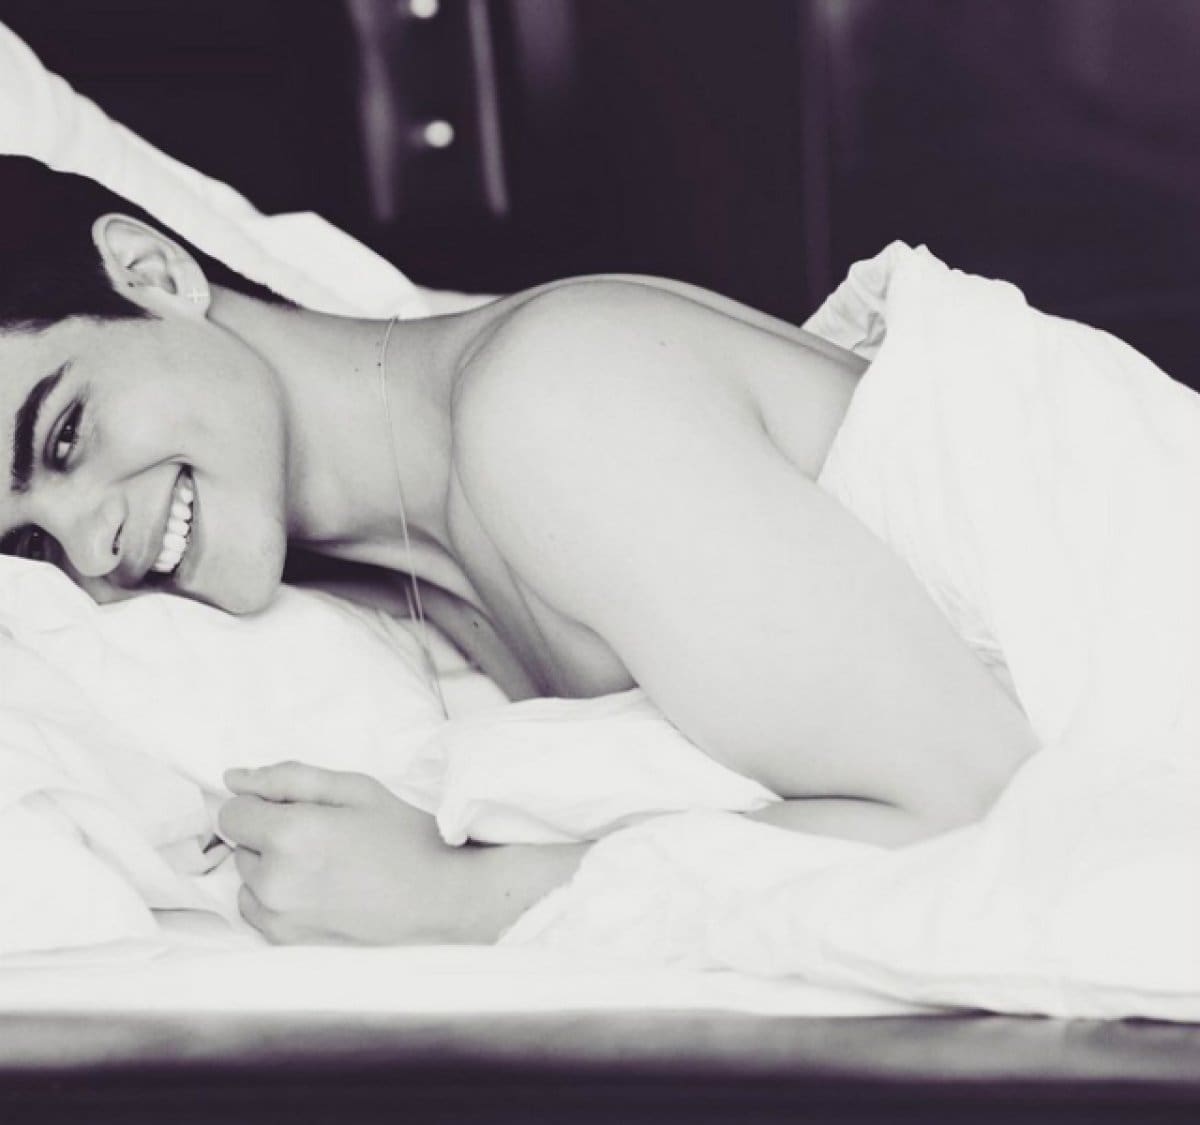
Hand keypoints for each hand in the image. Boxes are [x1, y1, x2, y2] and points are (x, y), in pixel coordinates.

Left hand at [218, 761, 466, 945]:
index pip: (232, 813)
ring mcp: (277, 918)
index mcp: (290, 835)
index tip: (298, 808)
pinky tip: (321, 891)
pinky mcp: (285, 943)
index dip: (262, 804)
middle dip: (270, 835)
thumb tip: (233, 778)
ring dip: (272, 867)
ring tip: (325, 866)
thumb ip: (289, 778)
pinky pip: (258, 909)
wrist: (441, 901)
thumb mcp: (355, 789)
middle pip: (241, 845)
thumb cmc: (405, 838)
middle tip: (324, 836)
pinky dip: (278, 897)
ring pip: (248, 879)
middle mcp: (274, 881)